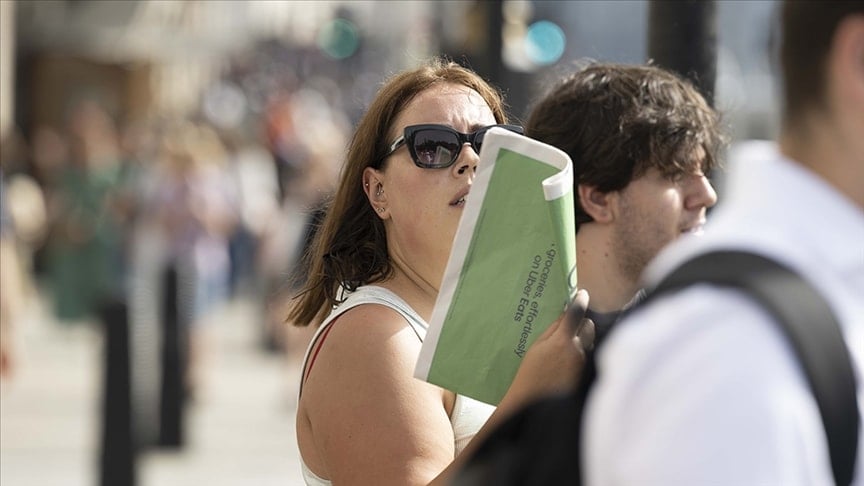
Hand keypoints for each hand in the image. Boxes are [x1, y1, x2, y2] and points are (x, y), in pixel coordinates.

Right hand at [503, 289, 594, 408]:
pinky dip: (583, 351)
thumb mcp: (536, 347)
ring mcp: (584, 362)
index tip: (582, 294)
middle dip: (583, 321)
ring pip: (590, 340)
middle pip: (589, 325)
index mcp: (562, 341)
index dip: (580, 301)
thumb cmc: (530, 373)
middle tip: (572, 323)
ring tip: (569, 342)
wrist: (534, 401)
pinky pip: (589, 354)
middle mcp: (578, 350)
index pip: (576, 313)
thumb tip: (565, 314)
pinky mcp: (587, 373)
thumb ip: (553, 329)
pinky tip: (570, 357)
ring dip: (583, 336)